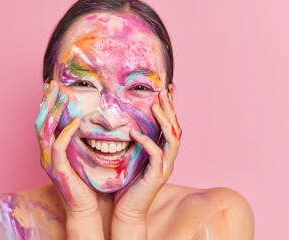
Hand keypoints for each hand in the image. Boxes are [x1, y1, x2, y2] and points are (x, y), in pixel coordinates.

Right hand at [34, 80, 98, 216]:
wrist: (83, 206)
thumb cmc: (82, 181)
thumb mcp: (77, 155)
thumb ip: (74, 140)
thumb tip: (80, 122)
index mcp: (49, 149)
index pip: (44, 121)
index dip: (46, 103)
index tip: (52, 87)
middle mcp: (45, 153)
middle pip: (40, 121)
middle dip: (46, 101)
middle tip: (53, 83)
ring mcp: (48, 161)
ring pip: (44, 131)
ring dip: (53, 112)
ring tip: (62, 96)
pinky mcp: (57, 170)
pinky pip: (58, 147)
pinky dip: (65, 132)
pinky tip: (75, 122)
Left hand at [112, 89, 181, 232]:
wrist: (128, 209)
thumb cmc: (129, 183)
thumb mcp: (135, 157)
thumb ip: (139, 142)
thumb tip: (132, 123)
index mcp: (163, 153)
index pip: (171, 126)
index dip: (170, 108)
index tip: (165, 90)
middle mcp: (168, 158)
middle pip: (176, 129)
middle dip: (170, 109)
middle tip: (163, 90)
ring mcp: (165, 167)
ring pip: (173, 140)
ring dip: (165, 121)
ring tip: (155, 105)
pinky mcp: (156, 176)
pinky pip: (155, 155)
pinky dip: (146, 141)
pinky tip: (134, 132)